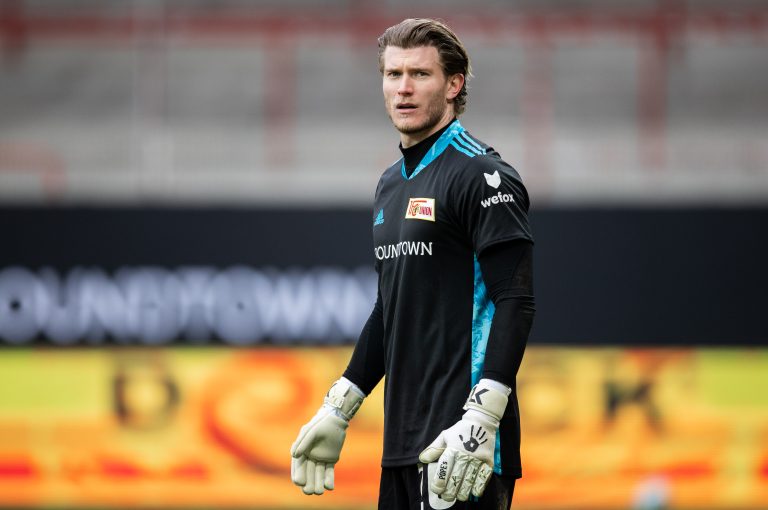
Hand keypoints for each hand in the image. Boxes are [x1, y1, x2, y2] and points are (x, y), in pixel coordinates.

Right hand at [290, 378, 363, 494]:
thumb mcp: (310, 431)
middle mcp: (310, 456)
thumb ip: (303, 442)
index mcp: (302, 450)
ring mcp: (321, 458)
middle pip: (308, 471)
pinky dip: (329, 478)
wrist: (334, 419)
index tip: (298, 483)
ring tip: (319, 492)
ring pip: (318, 473)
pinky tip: (329, 487)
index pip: (298, 465)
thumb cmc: (319, 424)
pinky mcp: (331, 459)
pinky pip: (329, 470)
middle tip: (308, 491)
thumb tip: (294, 455)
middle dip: (308, 481)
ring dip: (318, 482)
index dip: (298, 474)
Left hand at [418, 379, 508, 501]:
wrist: (481, 422)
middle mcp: (465, 455)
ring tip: (458, 496)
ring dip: (462, 492)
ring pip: (469, 481)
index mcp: (453, 449)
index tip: (436, 489)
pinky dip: (478, 488)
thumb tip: (422, 459)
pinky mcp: (489, 462)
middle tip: (446, 497)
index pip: (444, 468)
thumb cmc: (460, 430)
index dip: (439, 482)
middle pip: (456, 478)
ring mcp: (478, 459)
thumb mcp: (445, 436)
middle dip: (450, 491)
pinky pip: (484, 478)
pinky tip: (473, 492)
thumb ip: (434, 448)